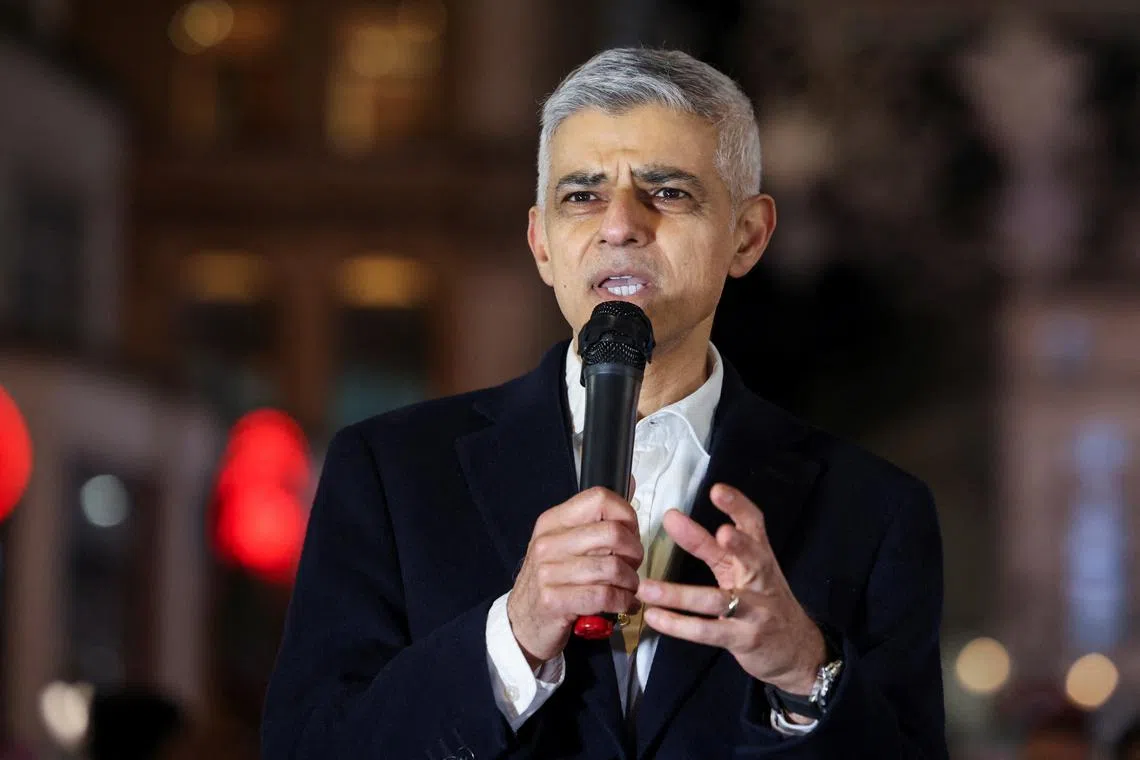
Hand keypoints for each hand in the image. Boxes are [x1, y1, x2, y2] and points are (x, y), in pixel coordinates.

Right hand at [507, 487, 643, 667]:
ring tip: (629, 588)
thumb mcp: (565, 543)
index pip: (599, 499)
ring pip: (612, 568)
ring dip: (631, 582)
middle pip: (612, 533)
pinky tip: (623, 604)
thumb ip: (597, 518)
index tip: (631, 533)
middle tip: (633, 565)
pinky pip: (604, 596)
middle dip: (634, 552)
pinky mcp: (554, 601)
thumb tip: (630, 482)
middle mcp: (548, 542)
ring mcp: (548, 572)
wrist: (522, 621)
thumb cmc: (552, 580)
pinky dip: (623, 601)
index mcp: (553, 521)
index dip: (626, 515)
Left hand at [636, 483, 825, 696]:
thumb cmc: (765, 602)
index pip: (754, 525)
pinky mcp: (743, 638)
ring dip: (678, 595)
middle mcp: (760, 580)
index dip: (739, 507)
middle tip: (721, 533)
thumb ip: (714, 547)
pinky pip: (707, 630)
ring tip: (647, 588)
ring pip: (716, 599)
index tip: (718, 491)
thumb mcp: (747, 570)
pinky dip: (679, 625)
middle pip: (751, 558)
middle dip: (738, 544)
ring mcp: (754, 611)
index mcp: (760, 557)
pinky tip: (655, 617)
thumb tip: (674, 520)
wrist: (797, 650)